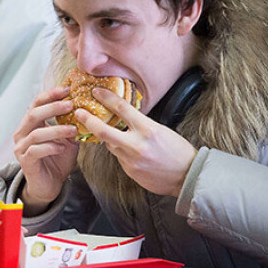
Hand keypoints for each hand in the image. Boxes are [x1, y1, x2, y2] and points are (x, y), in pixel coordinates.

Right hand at [13, 86, 79, 214]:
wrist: (49, 185)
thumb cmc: (57, 159)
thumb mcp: (67, 139)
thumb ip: (70, 125)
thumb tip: (87, 109)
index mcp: (31, 124)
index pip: (37, 103)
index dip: (51, 94)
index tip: (67, 89)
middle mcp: (22, 133)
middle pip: (33, 114)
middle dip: (53, 107)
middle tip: (70, 104)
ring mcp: (21, 147)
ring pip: (36, 133)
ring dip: (56, 129)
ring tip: (73, 129)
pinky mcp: (25, 161)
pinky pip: (36, 150)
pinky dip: (50, 147)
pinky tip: (62, 147)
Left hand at [75, 87, 197, 196]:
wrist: (188, 176)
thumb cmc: (178, 150)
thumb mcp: (160, 130)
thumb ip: (140, 124)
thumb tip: (123, 117)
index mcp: (147, 129)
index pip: (121, 108)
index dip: (106, 97)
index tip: (96, 91)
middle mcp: (137, 145)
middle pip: (103, 131)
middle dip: (88, 120)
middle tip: (79, 113)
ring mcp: (131, 160)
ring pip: (110, 145)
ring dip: (109, 138)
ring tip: (111, 133)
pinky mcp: (130, 171)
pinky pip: (119, 158)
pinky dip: (121, 152)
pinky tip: (131, 152)